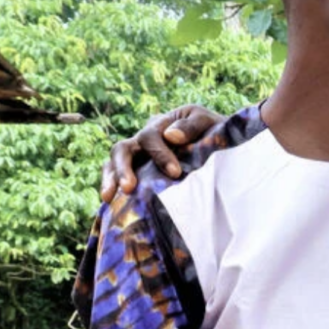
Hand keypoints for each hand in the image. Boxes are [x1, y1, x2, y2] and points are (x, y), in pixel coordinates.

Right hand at [101, 104, 223, 200]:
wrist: (220, 147)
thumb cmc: (213, 133)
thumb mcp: (207, 122)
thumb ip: (192, 126)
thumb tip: (171, 136)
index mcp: (159, 125)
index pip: (149, 137)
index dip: (159, 155)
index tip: (175, 173)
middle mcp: (143, 141)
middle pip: (122, 150)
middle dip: (122, 168)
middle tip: (128, 187)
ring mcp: (138, 157)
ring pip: (113, 164)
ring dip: (110, 179)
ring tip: (108, 197)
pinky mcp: (138, 174)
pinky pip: (118, 180)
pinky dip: (113, 189)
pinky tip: (111, 205)